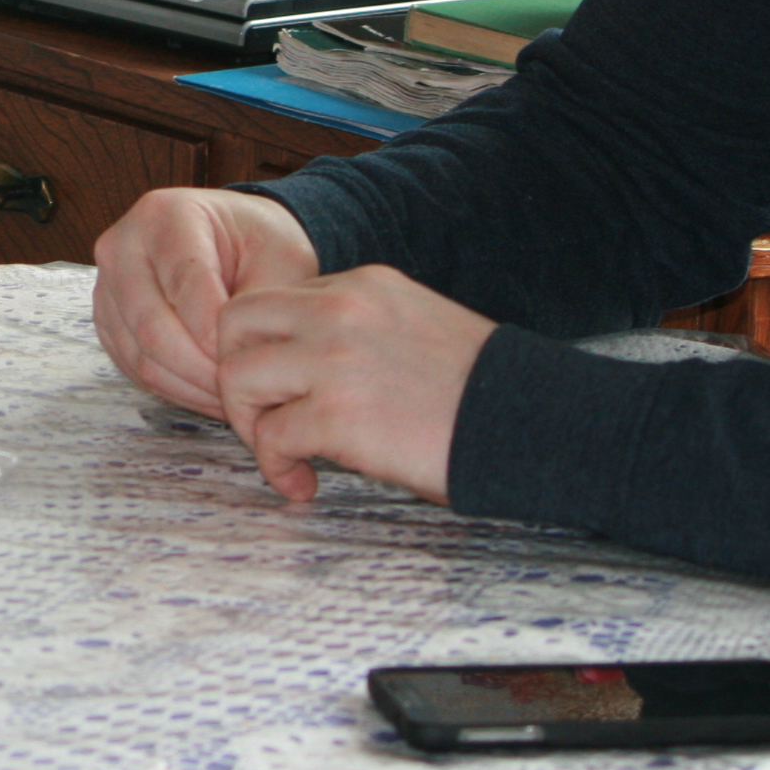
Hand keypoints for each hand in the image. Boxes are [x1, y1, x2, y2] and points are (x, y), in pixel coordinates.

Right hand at [92, 187, 319, 415]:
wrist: (233, 239)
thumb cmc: (257, 244)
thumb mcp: (280, 260)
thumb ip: (261, 305)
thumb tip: (240, 358)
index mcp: (164, 215)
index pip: (184, 285)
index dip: (215, 334)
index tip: (247, 364)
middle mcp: (122, 246)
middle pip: (151, 325)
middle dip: (200, 370)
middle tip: (240, 390)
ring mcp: (107, 286)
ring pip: (140, 355)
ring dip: (188, 386)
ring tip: (231, 396)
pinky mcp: (108, 320)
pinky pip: (133, 367)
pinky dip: (173, 388)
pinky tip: (209, 393)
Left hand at [217, 265, 496, 504]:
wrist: (535, 422)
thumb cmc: (484, 393)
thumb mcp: (419, 330)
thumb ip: (361, 333)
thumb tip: (310, 373)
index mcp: (362, 285)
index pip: (275, 302)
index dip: (269, 350)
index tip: (287, 391)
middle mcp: (339, 310)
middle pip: (235, 323)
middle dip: (237, 373)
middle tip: (263, 417)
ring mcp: (334, 358)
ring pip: (238, 376)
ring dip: (249, 422)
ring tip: (283, 453)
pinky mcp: (337, 414)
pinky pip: (270, 437)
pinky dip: (277, 467)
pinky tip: (303, 484)